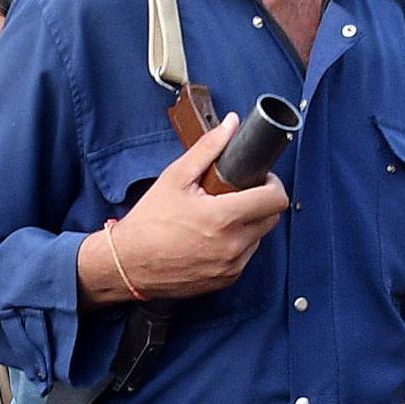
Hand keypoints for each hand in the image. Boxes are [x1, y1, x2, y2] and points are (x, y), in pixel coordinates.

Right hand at [78, 113, 286, 303]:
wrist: (129, 265)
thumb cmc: (149, 222)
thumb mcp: (175, 178)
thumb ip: (207, 148)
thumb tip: (231, 125)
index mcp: (223, 218)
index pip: (276, 199)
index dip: (272, 183)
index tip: (260, 178)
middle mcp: (233, 244)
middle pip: (272, 217)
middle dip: (261, 201)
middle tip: (239, 193)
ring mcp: (232, 265)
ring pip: (260, 236)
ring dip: (249, 223)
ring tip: (222, 215)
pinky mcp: (228, 278)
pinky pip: (246, 255)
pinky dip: (238, 243)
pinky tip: (215, 236)